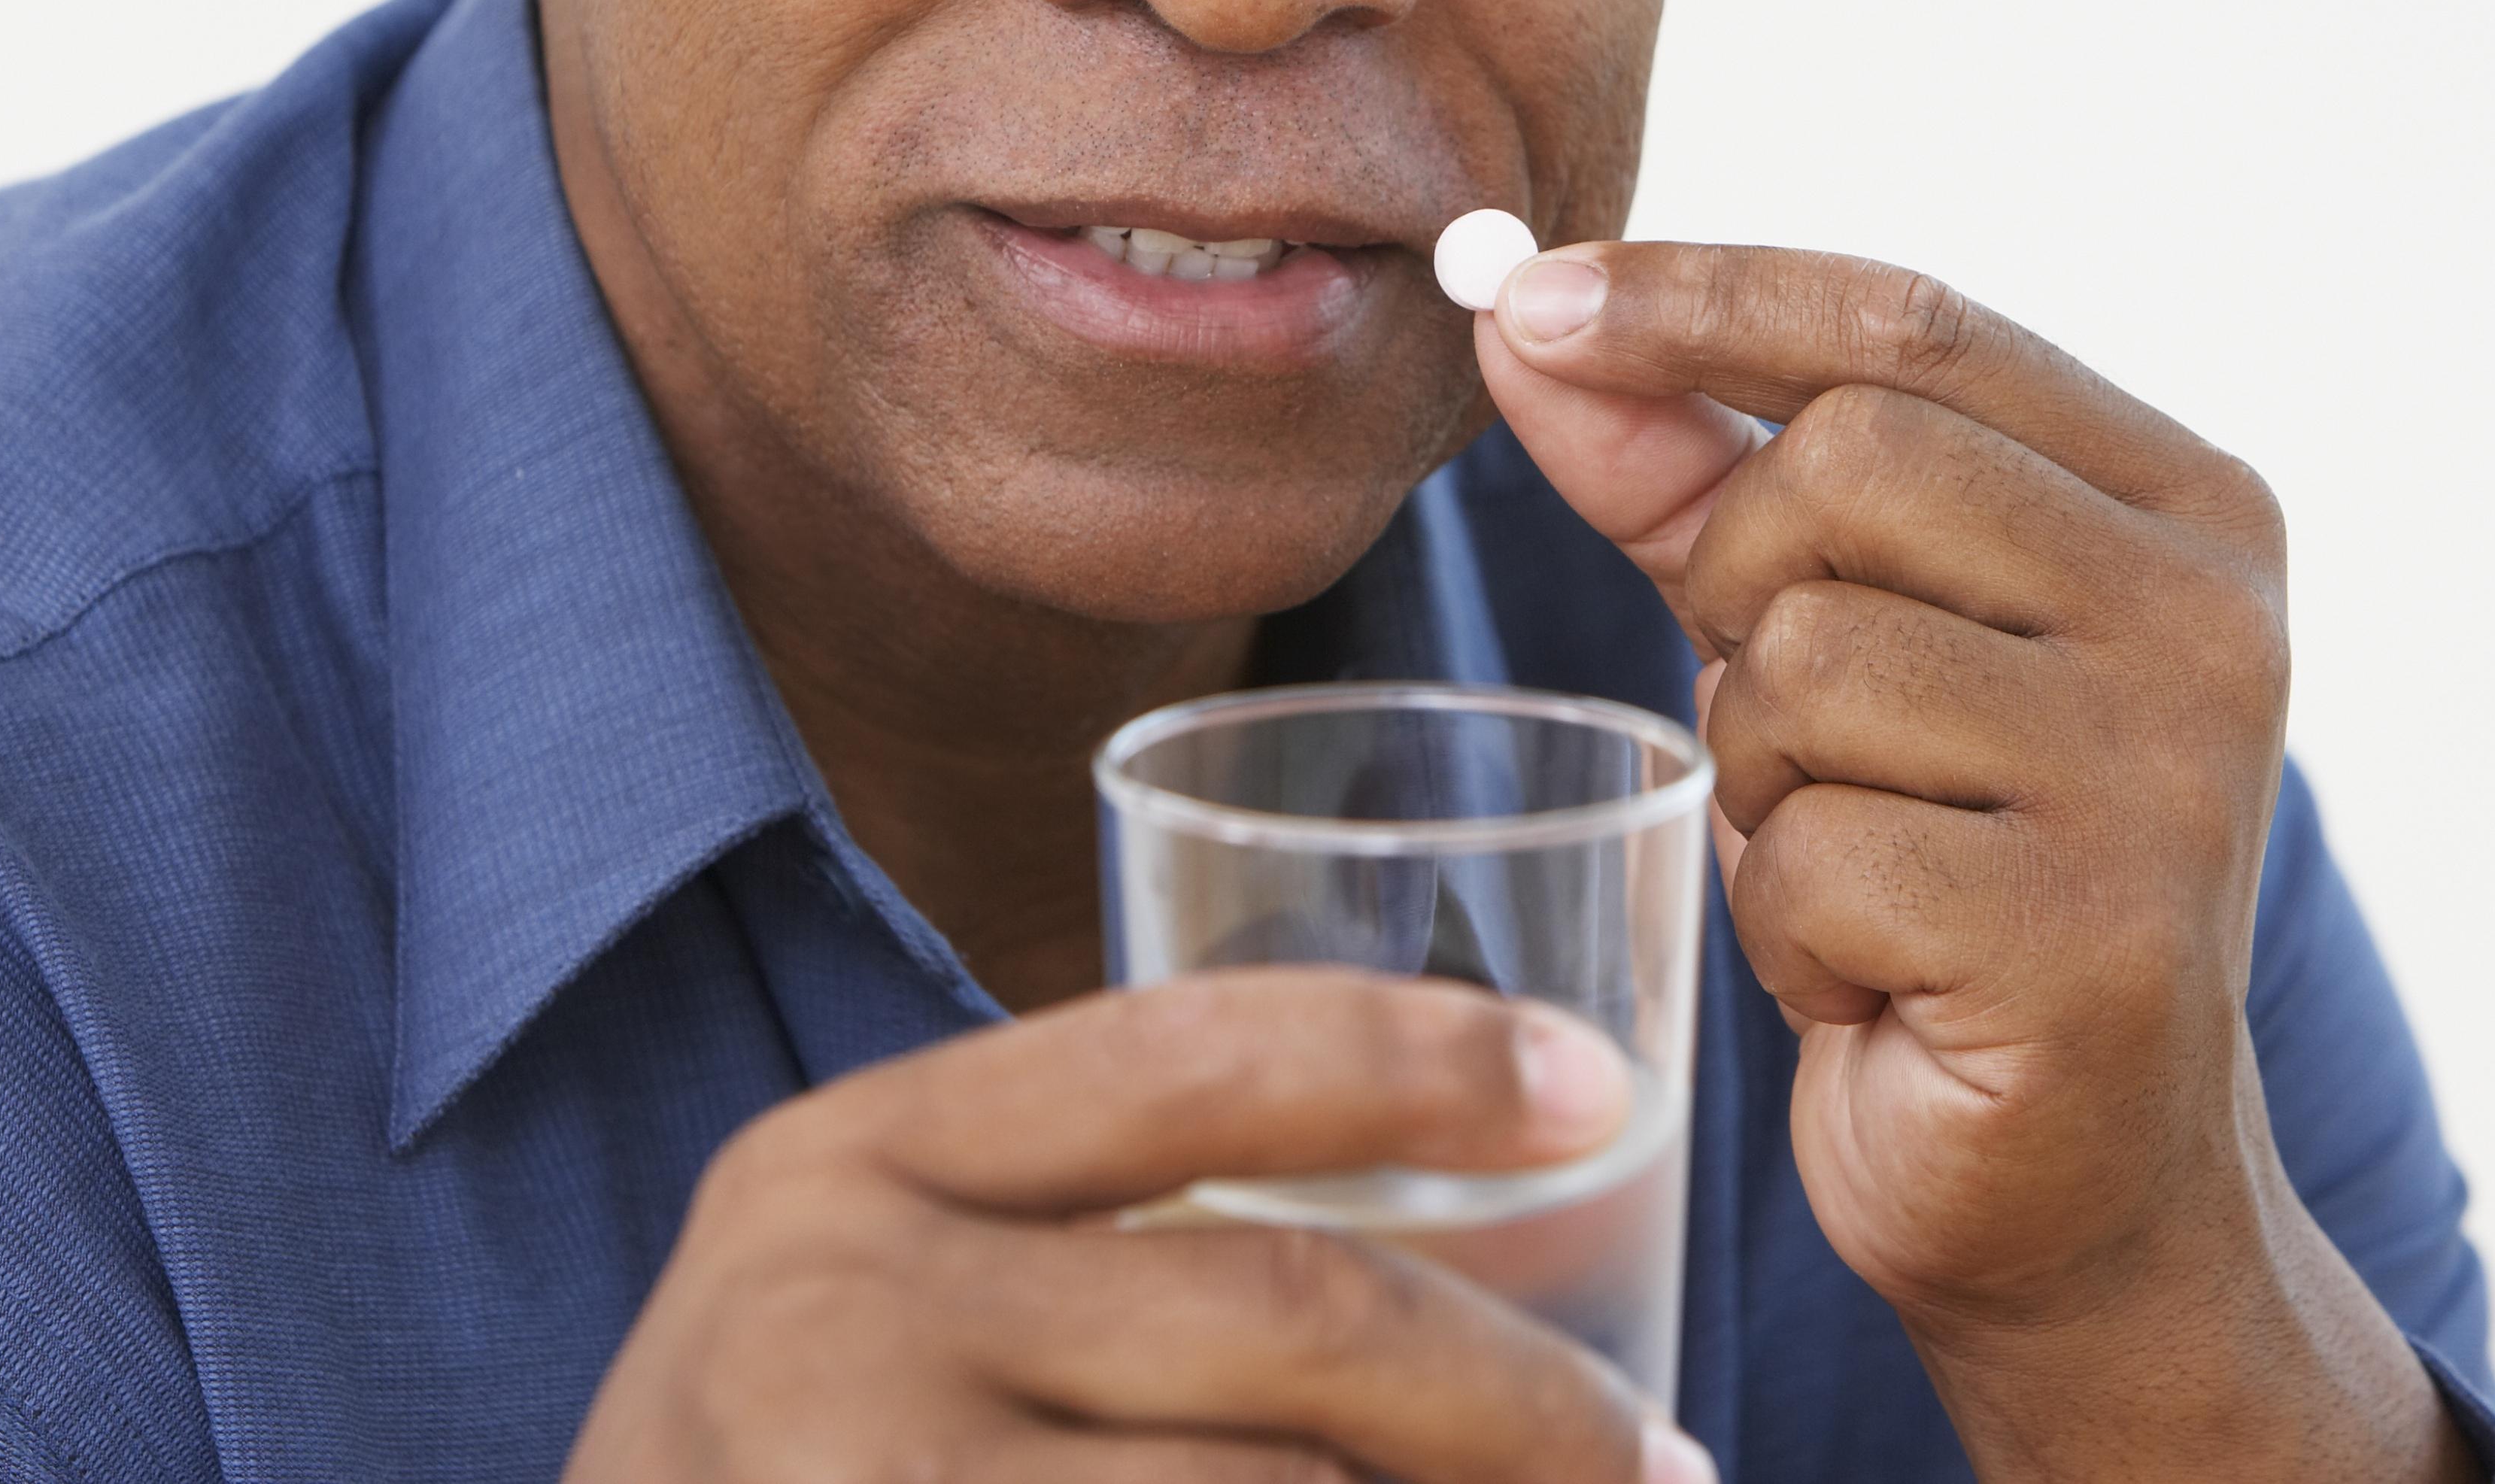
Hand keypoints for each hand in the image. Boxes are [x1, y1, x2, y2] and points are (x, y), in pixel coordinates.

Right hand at [567, 970, 1713, 1482]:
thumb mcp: (858, 1316)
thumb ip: (1072, 1246)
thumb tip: (1452, 1245)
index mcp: (842, 1169)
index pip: (1183, 1053)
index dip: (1417, 1057)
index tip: (1602, 1093)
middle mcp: (835, 1311)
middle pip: (1287, 1308)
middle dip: (1522, 1401)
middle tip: (1659, 1462)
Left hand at [1478, 244, 2472, 1482]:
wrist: (2075, 1193)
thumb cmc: (1939, 876)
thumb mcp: (1821, 636)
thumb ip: (1689, 471)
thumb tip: (1526, 314)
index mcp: (2185, 506)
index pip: (1912, 324)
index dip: (1703, 297)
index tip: (1535, 298)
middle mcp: (2211, 618)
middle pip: (1844, 466)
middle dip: (1741, 591)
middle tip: (1796, 728)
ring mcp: (2169, 777)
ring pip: (1807, 660)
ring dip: (1765, 777)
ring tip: (1857, 866)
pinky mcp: (2093, 939)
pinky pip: (1814, 852)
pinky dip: (1789, 922)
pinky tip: (1877, 976)